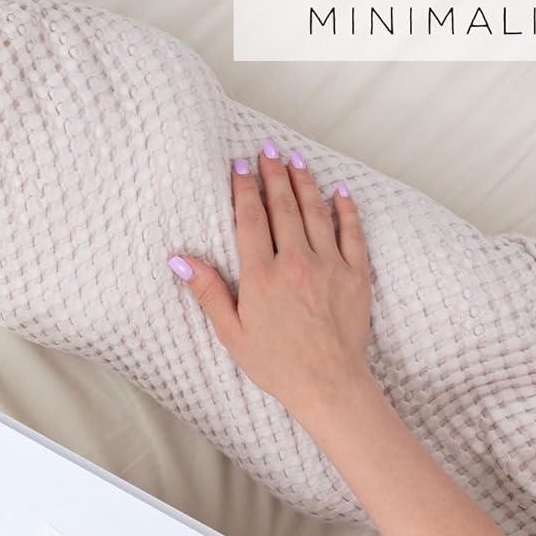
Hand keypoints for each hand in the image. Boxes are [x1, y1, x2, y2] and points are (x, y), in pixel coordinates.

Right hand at [169, 145, 374, 423]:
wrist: (329, 385)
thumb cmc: (277, 365)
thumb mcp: (232, 333)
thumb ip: (209, 292)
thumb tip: (179, 259)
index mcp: (262, 276)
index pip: (251, 219)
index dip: (244, 188)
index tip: (240, 166)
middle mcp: (296, 262)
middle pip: (283, 206)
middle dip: (274, 173)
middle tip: (267, 150)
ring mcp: (329, 265)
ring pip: (316, 211)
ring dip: (305, 182)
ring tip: (296, 160)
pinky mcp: (356, 275)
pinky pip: (352, 232)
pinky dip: (346, 209)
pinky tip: (339, 192)